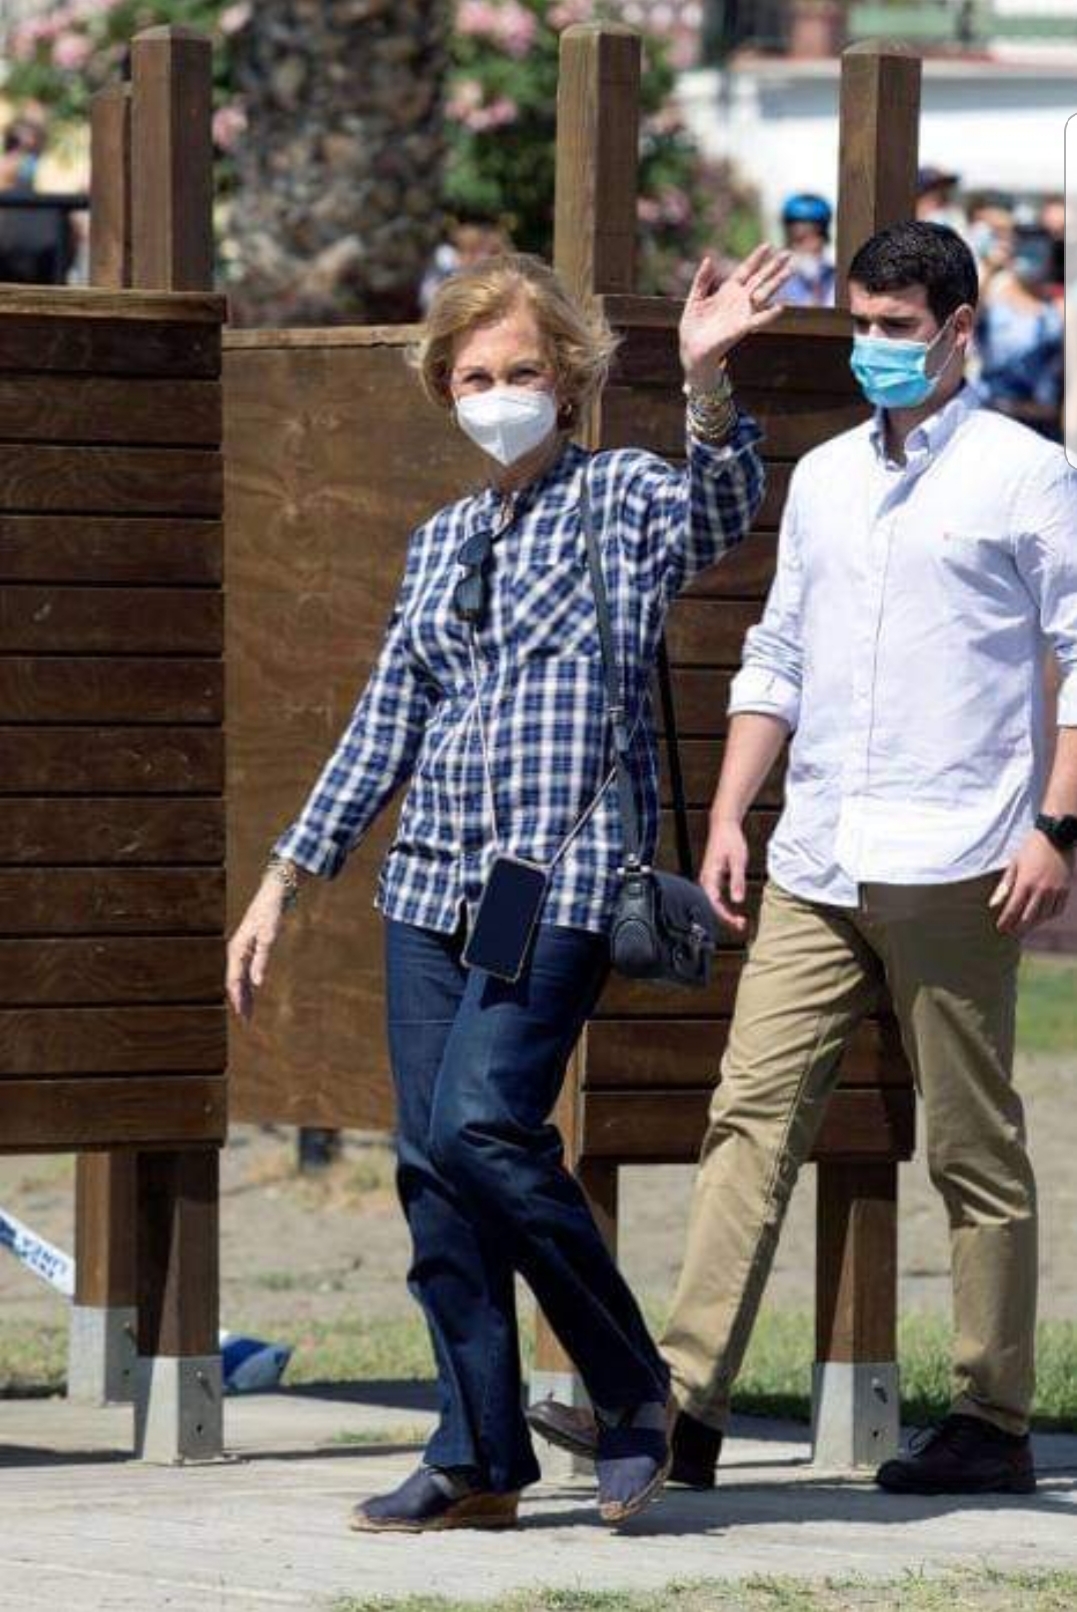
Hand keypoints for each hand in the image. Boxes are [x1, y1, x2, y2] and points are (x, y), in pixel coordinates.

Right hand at [226, 875, 288, 1020]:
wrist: (273, 894)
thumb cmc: (270, 913)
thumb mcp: (268, 937)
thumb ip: (262, 960)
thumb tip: (257, 983)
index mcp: (237, 950)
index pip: (234, 981)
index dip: (238, 1000)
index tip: (243, 1015)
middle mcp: (236, 952)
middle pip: (235, 983)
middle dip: (240, 1002)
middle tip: (246, 1021)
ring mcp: (242, 950)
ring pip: (240, 979)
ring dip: (244, 995)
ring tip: (249, 1012)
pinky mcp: (249, 948)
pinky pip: (245, 971)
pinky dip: (248, 985)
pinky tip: (253, 994)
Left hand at [679, 244, 792, 388]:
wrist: (692, 351)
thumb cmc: (693, 327)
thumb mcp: (694, 299)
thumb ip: (702, 280)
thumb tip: (708, 259)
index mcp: (727, 291)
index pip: (745, 271)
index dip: (756, 258)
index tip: (767, 245)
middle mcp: (739, 300)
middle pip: (760, 279)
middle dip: (774, 267)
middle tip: (788, 254)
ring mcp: (742, 313)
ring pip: (763, 295)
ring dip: (776, 283)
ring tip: (790, 271)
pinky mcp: (741, 328)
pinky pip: (758, 319)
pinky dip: (769, 314)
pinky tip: (780, 307)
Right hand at [700, 818, 750, 933]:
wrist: (723, 824)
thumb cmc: (730, 839)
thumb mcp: (738, 860)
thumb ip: (737, 881)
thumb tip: (738, 900)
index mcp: (709, 877)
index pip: (714, 904)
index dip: (725, 916)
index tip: (737, 922)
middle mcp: (705, 880)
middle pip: (711, 906)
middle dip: (725, 918)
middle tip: (741, 925)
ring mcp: (707, 879)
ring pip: (712, 902)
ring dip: (724, 913)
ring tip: (738, 921)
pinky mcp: (711, 877)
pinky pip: (714, 897)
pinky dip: (723, 905)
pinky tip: (732, 910)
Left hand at [989, 832, 1073, 936]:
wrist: (1056, 836)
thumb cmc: (1031, 848)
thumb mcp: (1014, 863)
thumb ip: (1004, 886)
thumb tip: (992, 905)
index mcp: (1026, 883)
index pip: (1013, 909)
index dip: (1006, 921)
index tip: (1000, 928)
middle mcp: (1041, 890)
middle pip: (1028, 918)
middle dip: (1018, 928)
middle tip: (1011, 932)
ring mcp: (1055, 891)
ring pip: (1044, 916)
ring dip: (1033, 924)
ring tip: (1024, 927)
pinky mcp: (1065, 889)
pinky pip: (1057, 910)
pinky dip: (1048, 916)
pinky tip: (1041, 917)